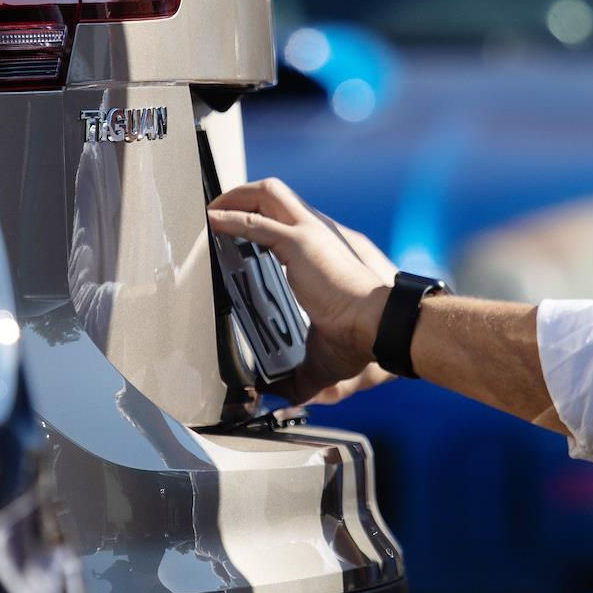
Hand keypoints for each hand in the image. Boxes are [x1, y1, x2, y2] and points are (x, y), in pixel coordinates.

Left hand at [208, 178, 398, 405]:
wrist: (381, 327)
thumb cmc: (362, 339)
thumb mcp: (322, 356)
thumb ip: (301, 377)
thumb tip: (284, 399)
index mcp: (322, 252)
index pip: (288, 221)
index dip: (263, 220)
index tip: (241, 234)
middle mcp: (317, 233)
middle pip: (274, 194)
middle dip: (243, 195)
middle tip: (219, 209)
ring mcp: (309, 233)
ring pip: (267, 193)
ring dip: (235, 197)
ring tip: (212, 210)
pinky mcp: (299, 243)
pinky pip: (256, 223)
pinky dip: (230, 219)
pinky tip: (211, 222)